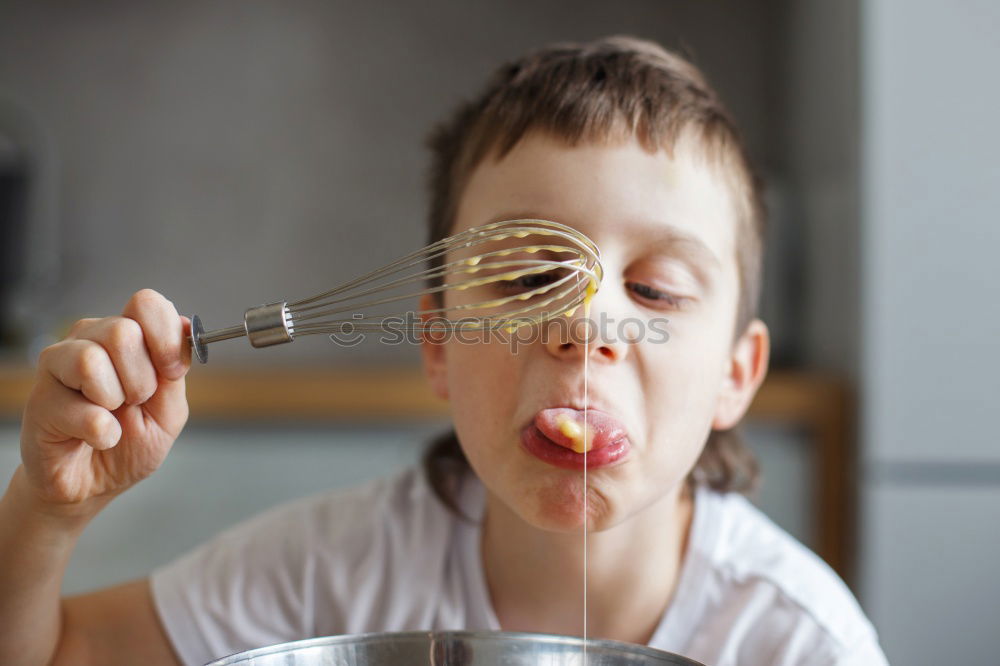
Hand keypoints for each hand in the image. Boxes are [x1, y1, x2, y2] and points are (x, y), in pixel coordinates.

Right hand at [19, 289, 190, 513]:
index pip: (147, 304)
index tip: (172, 372)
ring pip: (91, 360)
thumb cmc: (130, 444)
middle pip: (122, 331)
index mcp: (127, 336)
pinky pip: (81, 409)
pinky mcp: (40, 399)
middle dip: (142, 379)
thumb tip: (185, 327)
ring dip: (116, 401)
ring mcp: (58, 366)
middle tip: (134, 403)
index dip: (166, 337)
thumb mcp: (169, 410)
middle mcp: (89, 340)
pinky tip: (96, 438)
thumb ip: (177, 371)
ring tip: (111, 417)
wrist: (94, 484)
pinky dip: (101, 432)